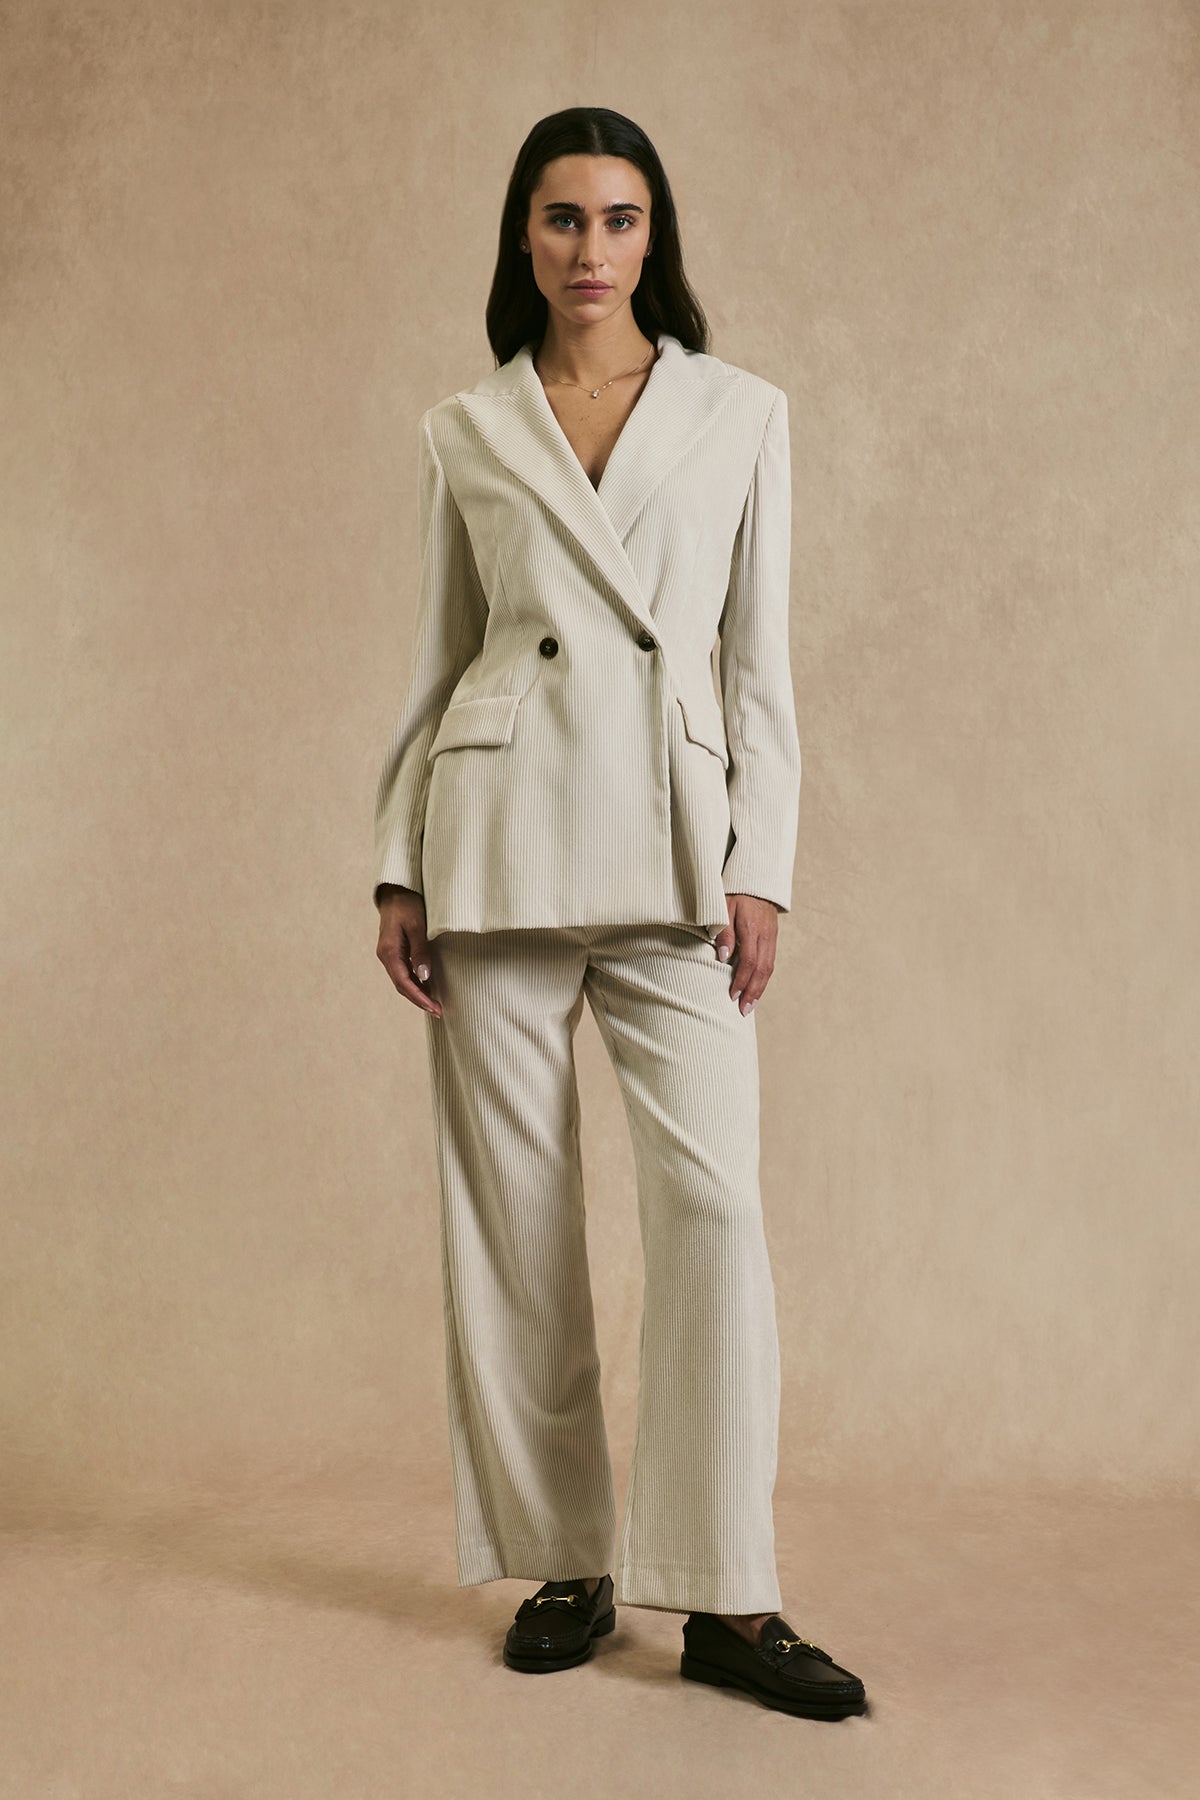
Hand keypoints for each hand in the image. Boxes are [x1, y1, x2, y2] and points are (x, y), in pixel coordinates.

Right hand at [375, 886, 441, 1016]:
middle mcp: (386, 955)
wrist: (396, 890)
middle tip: (438, 1011)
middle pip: (402, 985)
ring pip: (403, 980)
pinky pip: (404, 972)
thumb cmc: (407, 904)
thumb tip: (424, 976)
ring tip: (435, 1004)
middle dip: (419, 1000)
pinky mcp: (395, 951)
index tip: (434, 1008)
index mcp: (389, 951)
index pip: (404, 982)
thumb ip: (420, 950)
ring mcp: (389, 954)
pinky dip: (416, 982)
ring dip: (418, 993)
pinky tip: (428, 987)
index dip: (419, 997)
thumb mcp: (417, 925)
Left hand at [714, 893, 779, 1014]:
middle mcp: (765, 935)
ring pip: (769, 968)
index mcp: (752, 928)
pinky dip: (763, 978)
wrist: (755, 879)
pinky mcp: (773, 937)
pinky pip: (770, 962)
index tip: (732, 995)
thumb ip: (723, 931)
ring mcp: (771, 936)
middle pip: (762, 969)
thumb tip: (724, 957)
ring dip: (759, 989)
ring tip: (750, 1005)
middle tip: (743, 1010)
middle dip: (753, 992)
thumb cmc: (734, 893)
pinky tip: (756, 989)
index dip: (741, 980)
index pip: (749, 960)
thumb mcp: (723, 907)